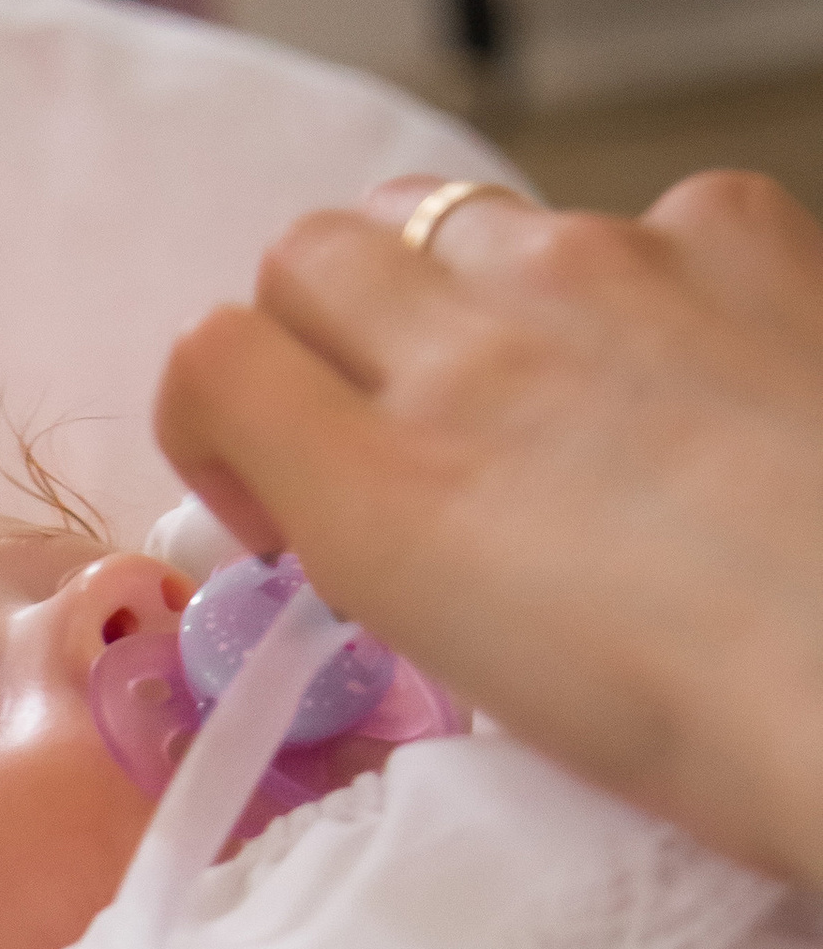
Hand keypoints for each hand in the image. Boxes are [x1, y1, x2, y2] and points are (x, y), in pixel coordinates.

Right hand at [153, 168, 822, 887]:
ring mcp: (608, 269)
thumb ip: (392, 554)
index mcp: (390, 496)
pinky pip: (643, 216)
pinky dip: (647, 279)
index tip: (271, 494)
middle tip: (389, 428)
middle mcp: (476, 354)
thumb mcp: (487, 683)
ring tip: (551, 398)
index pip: (212, 359)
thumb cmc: (729, 731)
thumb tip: (372, 512)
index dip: (217, 420)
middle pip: (311, 255)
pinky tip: (701, 372)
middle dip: (322, 333)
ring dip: (466, 291)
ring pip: (458, 217)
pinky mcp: (736, 234)